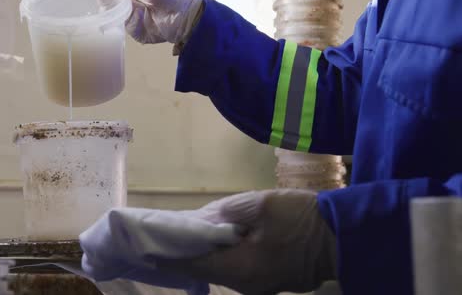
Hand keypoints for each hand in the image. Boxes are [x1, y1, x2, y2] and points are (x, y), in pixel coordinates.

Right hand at [105, 0, 202, 43]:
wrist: (187, 15)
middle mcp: (133, 7)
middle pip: (113, 8)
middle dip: (109, 5)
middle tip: (106, 2)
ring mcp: (136, 22)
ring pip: (118, 19)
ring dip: (120, 13)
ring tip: (128, 7)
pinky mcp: (140, 34)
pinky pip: (129, 29)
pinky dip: (131, 22)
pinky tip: (138, 15)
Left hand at [159, 189, 337, 294]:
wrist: (343, 236)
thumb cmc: (302, 219)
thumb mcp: (260, 206)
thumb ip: (225, 213)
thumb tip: (200, 221)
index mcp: (240, 269)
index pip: (193, 265)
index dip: (168, 256)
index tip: (147, 248)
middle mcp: (245, 285)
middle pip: (205, 269)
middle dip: (183, 254)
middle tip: (163, 237)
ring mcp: (259, 285)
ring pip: (220, 270)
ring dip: (202, 254)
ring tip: (183, 236)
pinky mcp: (268, 281)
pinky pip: (236, 269)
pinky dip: (221, 256)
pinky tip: (214, 242)